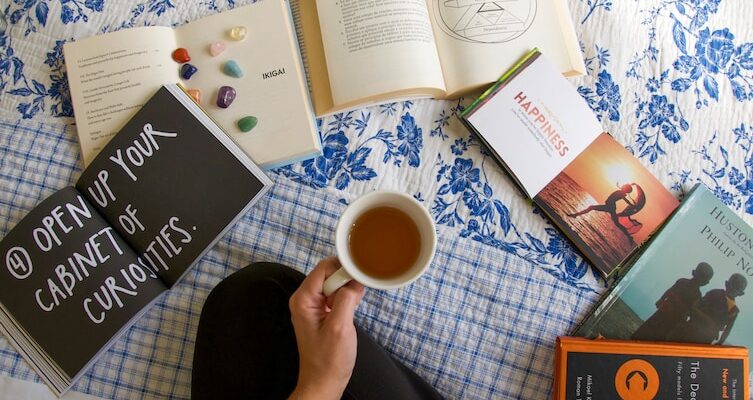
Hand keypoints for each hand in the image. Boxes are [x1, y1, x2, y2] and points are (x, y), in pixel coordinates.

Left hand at [288, 257, 364, 399]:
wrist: (323, 382)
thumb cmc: (328, 361)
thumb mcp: (340, 327)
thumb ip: (346, 299)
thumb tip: (354, 280)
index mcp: (303, 300)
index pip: (323, 268)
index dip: (342, 268)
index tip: (359, 275)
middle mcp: (304, 300)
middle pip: (328, 274)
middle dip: (346, 281)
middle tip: (357, 296)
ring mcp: (311, 306)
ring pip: (333, 285)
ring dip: (347, 291)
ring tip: (353, 308)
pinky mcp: (320, 313)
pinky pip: (334, 296)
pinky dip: (346, 299)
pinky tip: (351, 311)